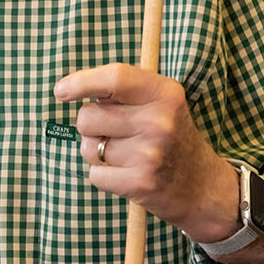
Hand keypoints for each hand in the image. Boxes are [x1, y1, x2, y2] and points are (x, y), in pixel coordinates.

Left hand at [54, 63, 239, 242]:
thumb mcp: (161, 103)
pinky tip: (126, 174)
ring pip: (88, 147)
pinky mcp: (140, 183)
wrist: (203, 186)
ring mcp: (150, 153)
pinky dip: (103, 175)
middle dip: (90, 125)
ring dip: (96, 152)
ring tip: (124, 155)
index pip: (114, 77)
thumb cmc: (171, 137)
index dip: (80, 82)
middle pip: (88, 116)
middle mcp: (159, 120)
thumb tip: (70, 89)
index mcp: (164, 92)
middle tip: (114, 132)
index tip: (60, 91)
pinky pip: (95, 174)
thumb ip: (124, 91)